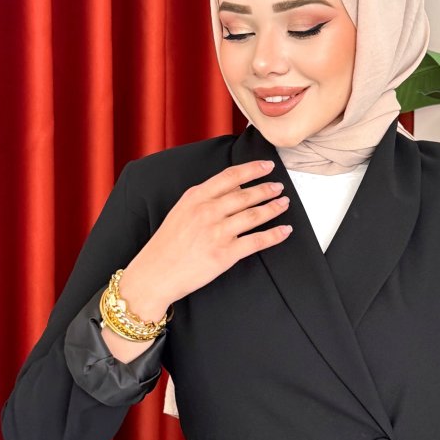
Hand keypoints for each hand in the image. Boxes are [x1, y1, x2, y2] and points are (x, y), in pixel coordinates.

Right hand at [121, 159, 292, 310]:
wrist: (155, 273)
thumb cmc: (166, 244)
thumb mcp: (181, 211)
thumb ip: (205, 198)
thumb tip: (234, 188)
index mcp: (196, 197)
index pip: (230, 176)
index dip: (253, 169)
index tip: (267, 166)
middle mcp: (207, 212)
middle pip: (245, 195)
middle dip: (266, 189)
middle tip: (279, 187)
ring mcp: (217, 232)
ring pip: (254, 215)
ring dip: (273, 208)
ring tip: (283, 203)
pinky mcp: (225, 254)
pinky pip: (257, 241)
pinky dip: (275, 235)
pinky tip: (284, 230)